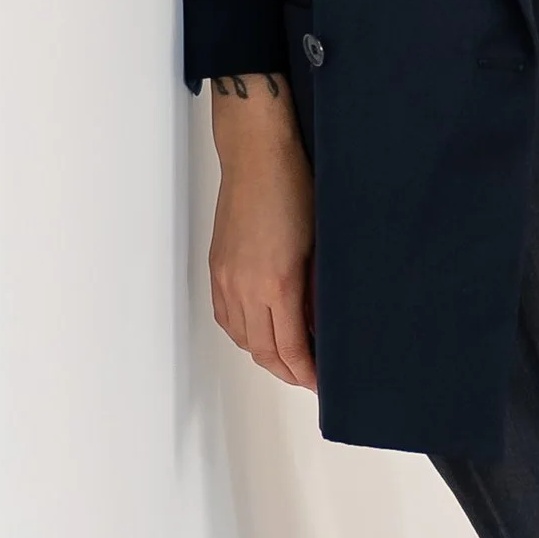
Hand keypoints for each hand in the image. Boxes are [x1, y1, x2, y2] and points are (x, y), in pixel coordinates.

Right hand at [207, 77, 317, 390]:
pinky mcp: (217, 268)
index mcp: (276, 284)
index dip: (306, 373)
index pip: (289, 349)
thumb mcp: (319, 244)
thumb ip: (316, 290)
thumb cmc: (295, 188)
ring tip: (290, 357)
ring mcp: (226, 279)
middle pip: (263, 352)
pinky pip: (226, 317)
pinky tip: (261, 331)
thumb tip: (318, 323)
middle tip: (309, 376)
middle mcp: (244, 287)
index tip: (321, 382)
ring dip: (265, 355)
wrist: (257, 155)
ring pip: (242, 338)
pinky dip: (243, 333)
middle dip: (287, 371)